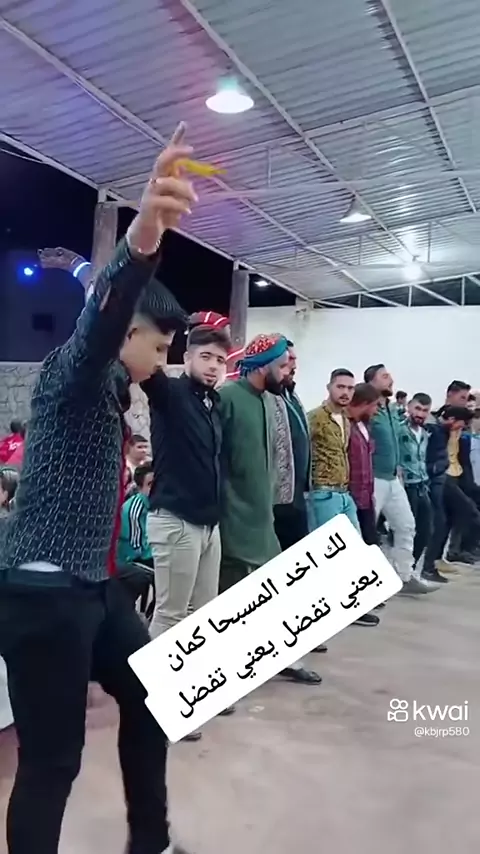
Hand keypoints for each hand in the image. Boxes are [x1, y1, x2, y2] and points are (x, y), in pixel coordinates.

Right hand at [127, 123, 197, 255]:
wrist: (147, 232)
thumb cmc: (163, 214)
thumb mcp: (176, 200)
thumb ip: (182, 189)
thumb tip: (190, 184)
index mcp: (163, 177)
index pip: (168, 154)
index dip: (175, 139)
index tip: (184, 124)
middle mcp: (155, 180)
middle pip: (163, 160)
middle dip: (176, 152)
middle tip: (191, 150)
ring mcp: (150, 192)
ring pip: (168, 182)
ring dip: (184, 189)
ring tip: (195, 200)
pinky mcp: (149, 206)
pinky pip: (166, 201)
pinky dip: (179, 206)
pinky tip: (187, 212)